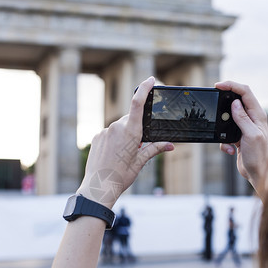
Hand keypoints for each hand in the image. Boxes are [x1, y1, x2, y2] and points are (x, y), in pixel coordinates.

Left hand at [77, 77, 173, 207]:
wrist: (98, 188)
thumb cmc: (121, 176)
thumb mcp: (140, 162)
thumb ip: (154, 149)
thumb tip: (170, 145)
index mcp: (130, 132)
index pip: (138, 104)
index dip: (144, 89)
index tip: (150, 80)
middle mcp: (116, 128)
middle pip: (131, 120)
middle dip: (136, 129)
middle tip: (136, 148)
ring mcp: (104, 132)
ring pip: (120, 128)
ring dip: (124, 136)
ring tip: (122, 156)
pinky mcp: (97, 137)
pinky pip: (109, 133)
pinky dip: (114, 140)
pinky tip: (112, 155)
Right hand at [216, 81, 267, 190]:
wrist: (258, 173)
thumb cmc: (260, 156)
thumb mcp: (251, 135)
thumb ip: (243, 119)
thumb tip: (235, 103)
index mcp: (257, 114)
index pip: (245, 92)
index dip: (231, 85)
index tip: (218, 86)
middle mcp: (251, 118)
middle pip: (235, 101)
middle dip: (223, 106)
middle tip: (215, 107)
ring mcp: (244, 127)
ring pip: (227, 118)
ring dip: (222, 128)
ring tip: (228, 141)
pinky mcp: (237, 136)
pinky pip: (224, 132)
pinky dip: (224, 141)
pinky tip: (230, 150)